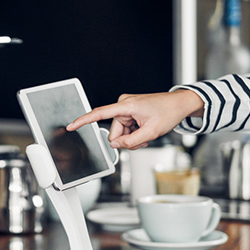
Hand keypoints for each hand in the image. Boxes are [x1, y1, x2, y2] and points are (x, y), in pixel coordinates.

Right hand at [66, 90, 202, 149]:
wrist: (179, 104)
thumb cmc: (168, 112)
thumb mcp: (151, 132)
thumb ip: (131, 142)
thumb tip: (116, 145)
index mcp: (125, 106)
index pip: (99, 114)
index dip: (83, 121)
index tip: (71, 126)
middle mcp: (123, 105)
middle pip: (114, 133)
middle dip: (127, 140)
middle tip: (143, 138)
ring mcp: (126, 109)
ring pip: (120, 134)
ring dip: (132, 138)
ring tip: (146, 133)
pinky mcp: (129, 112)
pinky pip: (126, 130)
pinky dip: (135, 134)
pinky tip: (144, 130)